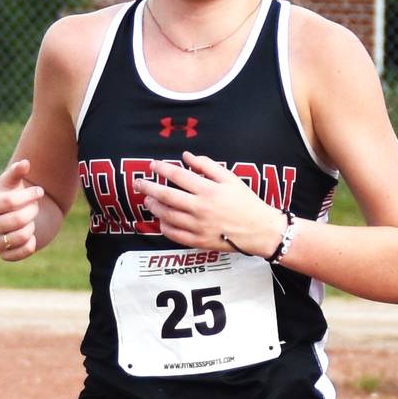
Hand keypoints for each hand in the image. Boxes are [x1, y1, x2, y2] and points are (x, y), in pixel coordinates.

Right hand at [0, 157, 43, 261]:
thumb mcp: (14, 183)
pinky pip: (22, 252)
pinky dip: (31, 244)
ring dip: (32, 227)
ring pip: (21, 236)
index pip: (10, 202)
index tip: (40, 191)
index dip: (29, 195)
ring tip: (31, 221)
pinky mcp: (5, 255)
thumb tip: (25, 163)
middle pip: (18, 220)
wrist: (14, 218)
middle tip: (35, 207)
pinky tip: (31, 235)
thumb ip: (17, 171)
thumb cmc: (13, 196)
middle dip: (32, 211)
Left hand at [132, 152, 281, 254]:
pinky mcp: (198, 242)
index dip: (161, 169)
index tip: (152, 165)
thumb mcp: (230, 178)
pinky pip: (174, 235)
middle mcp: (200, 208)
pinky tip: (161, 220)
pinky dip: (164, 226)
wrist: (259, 230)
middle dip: (148, 187)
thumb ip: (207, 166)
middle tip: (137, 183)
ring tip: (148, 200)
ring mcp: (197, 227)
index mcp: (208, 190)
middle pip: (166, 196)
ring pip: (167, 216)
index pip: (177, 176)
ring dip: (154, 207)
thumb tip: (186, 157)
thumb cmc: (245, 202)